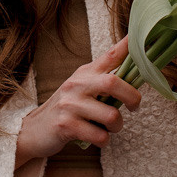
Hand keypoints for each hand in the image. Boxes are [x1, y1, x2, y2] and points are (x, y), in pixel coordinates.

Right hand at [14, 39, 141, 166]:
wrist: (35, 129)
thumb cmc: (67, 108)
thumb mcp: (82, 87)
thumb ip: (105, 79)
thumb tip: (135, 74)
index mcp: (85, 72)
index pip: (110, 55)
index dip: (128, 46)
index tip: (140, 37)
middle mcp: (77, 84)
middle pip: (113, 83)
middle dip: (132, 97)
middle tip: (134, 107)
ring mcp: (70, 104)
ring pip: (111, 116)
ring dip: (117, 126)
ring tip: (110, 128)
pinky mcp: (66, 125)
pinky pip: (99, 136)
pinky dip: (104, 140)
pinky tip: (96, 137)